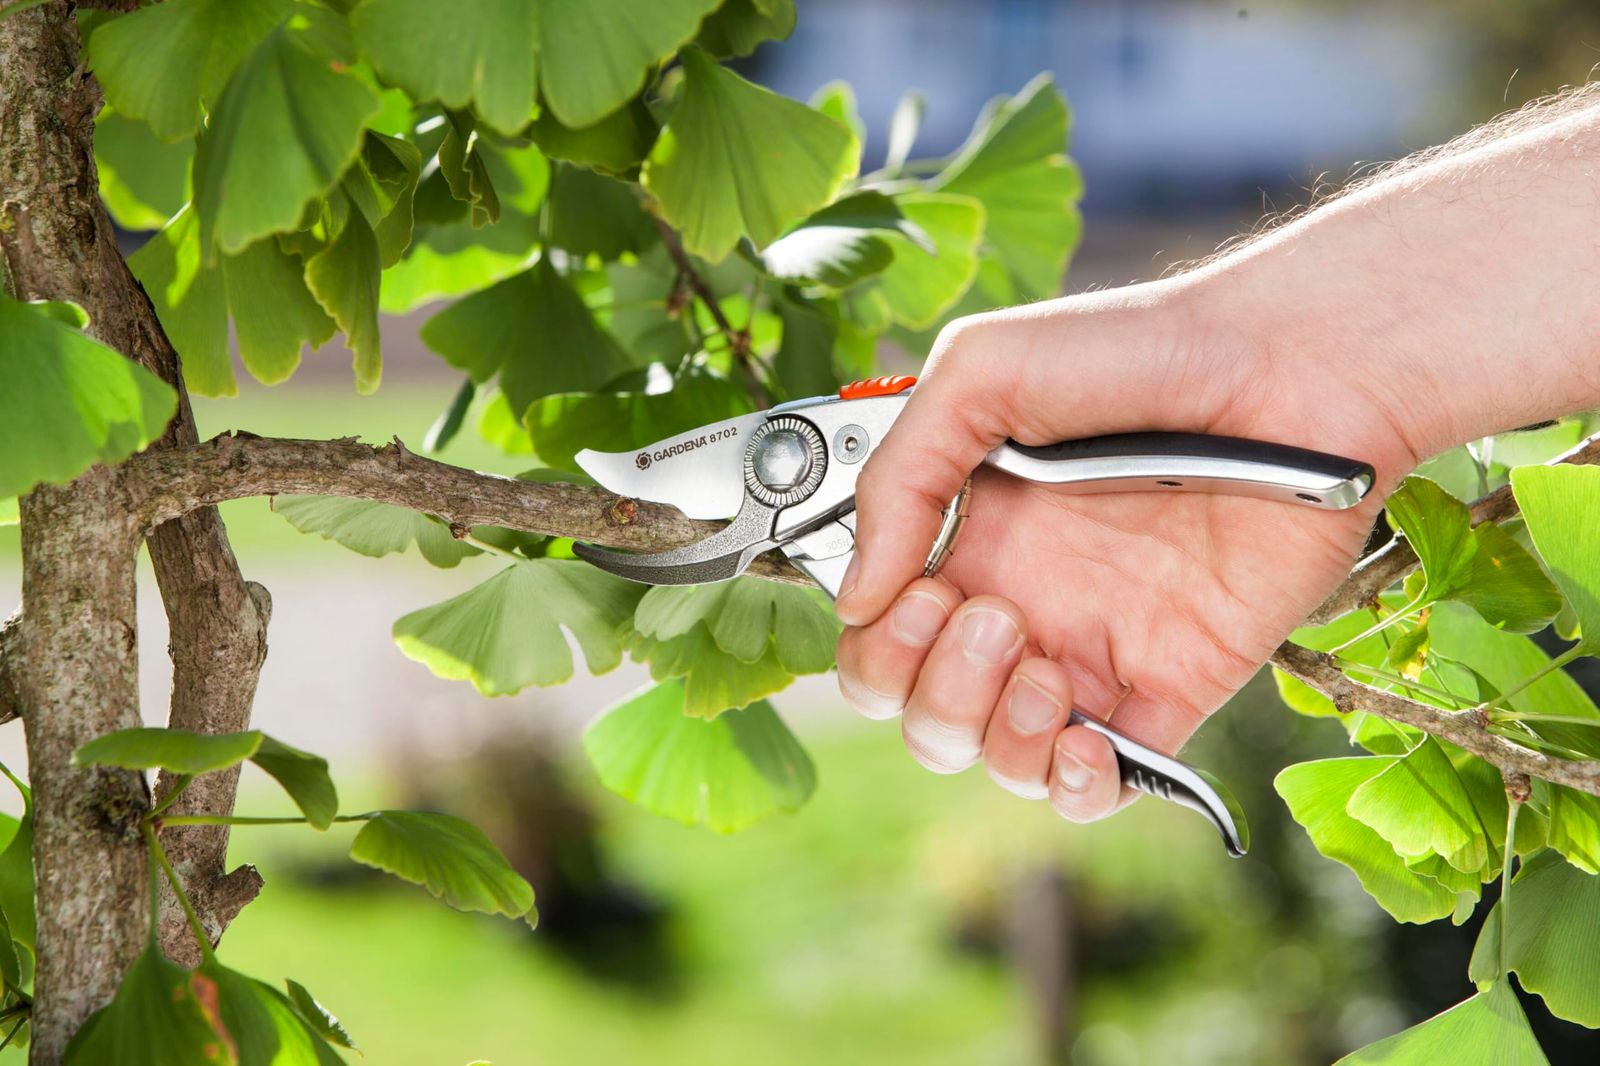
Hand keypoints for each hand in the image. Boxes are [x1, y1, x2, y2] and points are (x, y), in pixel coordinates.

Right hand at [833, 274, 1415, 820]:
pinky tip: (1084, 740)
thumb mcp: (983, 373)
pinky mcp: (1168, 689)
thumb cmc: (1142, 350)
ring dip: (991, 734)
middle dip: (928, 690)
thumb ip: (898, 478)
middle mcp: (1016, 601)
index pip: (877, 633)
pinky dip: (1073, 789)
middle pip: (919, 711)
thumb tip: (856, 599)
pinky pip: (1096, 787)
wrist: (1296, 373)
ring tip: (1042, 667)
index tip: (921, 592)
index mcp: (961, 536)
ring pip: (994, 758)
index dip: (878, 640)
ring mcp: (1089, 651)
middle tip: (987, 616)